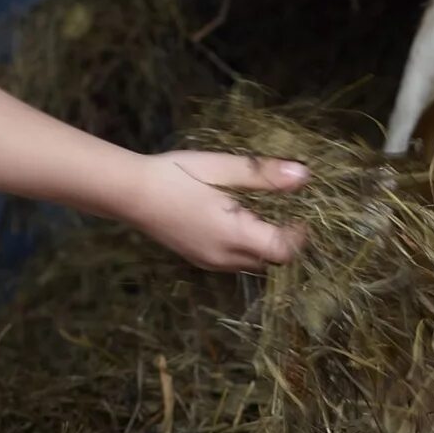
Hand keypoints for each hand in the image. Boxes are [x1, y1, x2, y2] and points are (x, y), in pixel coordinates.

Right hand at [124, 150, 307, 270]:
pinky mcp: (198, 259)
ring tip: (260, 213)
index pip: (283, 252)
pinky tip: (235, 220)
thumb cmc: (176, 175)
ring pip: (252, 264)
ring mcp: (209, 262)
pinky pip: (233, 261)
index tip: (301, 212)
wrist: (130, 193)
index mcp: (234, 234)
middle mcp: (224, 257)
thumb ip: (263, 174)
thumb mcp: (221, 168)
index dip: (299, 236)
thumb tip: (304, 176)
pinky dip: (244, 247)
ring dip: (263, 245)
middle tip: (284, 210)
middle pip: (270, 262)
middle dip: (283, 240)